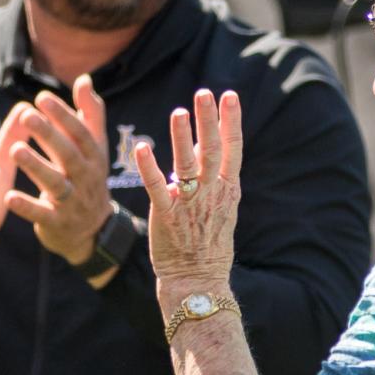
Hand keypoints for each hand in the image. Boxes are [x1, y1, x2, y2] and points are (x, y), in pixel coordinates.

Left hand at [5, 76, 114, 270]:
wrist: (91, 231)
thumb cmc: (87, 179)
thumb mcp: (94, 149)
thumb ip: (89, 115)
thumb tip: (85, 80)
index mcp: (94, 158)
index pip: (82, 134)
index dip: (64, 115)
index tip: (41, 96)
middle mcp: (87, 179)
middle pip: (69, 155)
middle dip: (49, 135)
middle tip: (26, 115)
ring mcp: (74, 203)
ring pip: (56, 184)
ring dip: (37, 167)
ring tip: (14, 149)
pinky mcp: (59, 224)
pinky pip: (43, 215)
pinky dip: (27, 207)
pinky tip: (8, 197)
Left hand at [137, 89, 241, 292]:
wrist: (198, 281)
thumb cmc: (208, 244)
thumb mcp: (220, 207)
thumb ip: (212, 175)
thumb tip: (203, 142)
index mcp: (227, 190)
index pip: (232, 150)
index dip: (231, 122)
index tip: (229, 96)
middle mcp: (212, 194)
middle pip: (213, 151)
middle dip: (210, 121)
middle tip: (205, 93)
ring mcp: (190, 205)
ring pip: (187, 165)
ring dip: (182, 137)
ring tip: (179, 112)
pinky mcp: (167, 216)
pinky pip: (157, 188)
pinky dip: (149, 167)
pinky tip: (142, 147)